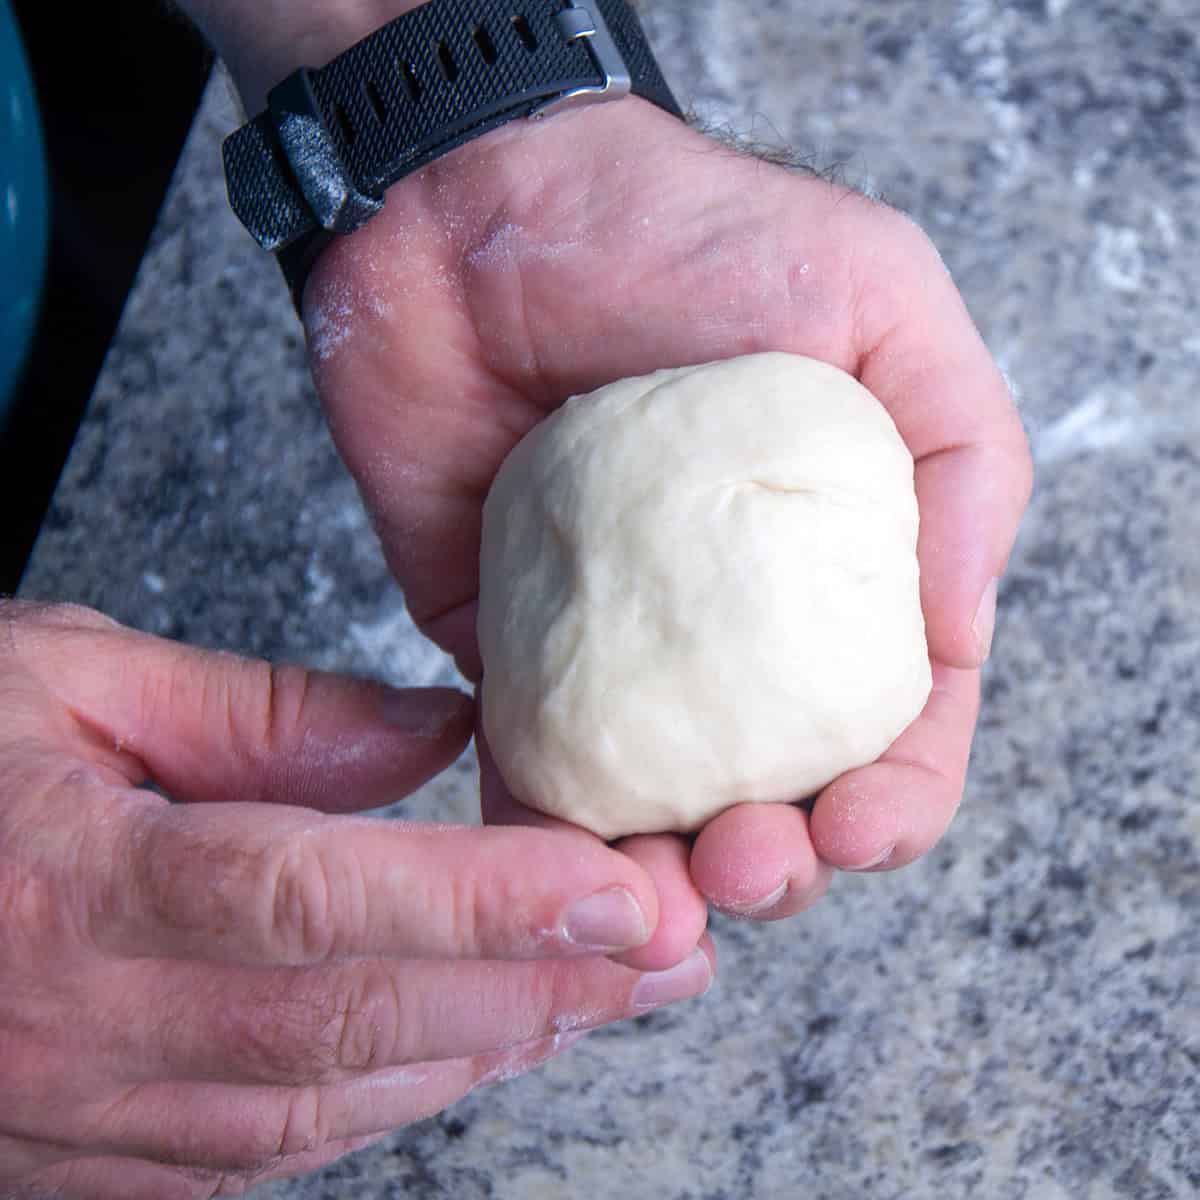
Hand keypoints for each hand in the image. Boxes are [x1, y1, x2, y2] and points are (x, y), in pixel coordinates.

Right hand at [0, 602, 712, 1198]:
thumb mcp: (69, 679)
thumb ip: (262, 715)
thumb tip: (430, 736)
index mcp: (69, 886)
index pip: (314, 904)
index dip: (483, 905)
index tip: (621, 891)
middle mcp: (76, 1025)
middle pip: (349, 1027)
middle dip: (530, 993)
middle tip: (666, 951)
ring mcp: (73, 1114)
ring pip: (322, 1105)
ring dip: (482, 1051)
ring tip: (606, 995)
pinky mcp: (78, 1151)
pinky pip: (262, 1146)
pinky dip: (390, 1098)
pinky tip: (474, 1049)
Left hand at [303, 99, 1030, 930]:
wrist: (468, 209)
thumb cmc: (679, 231)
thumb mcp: (876, 300)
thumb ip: (961, 456)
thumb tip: (960, 635)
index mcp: (830, 563)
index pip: (891, 714)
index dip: (899, 794)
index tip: (867, 827)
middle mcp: (728, 624)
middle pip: (775, 788)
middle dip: (780, 862)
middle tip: (749, 860)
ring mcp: (615, 648)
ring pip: (654, 813)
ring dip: (662, 882)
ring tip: (657, 896)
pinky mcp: (503, 651)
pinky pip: (525, 772)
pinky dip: (539, 839)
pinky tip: (548, 870)